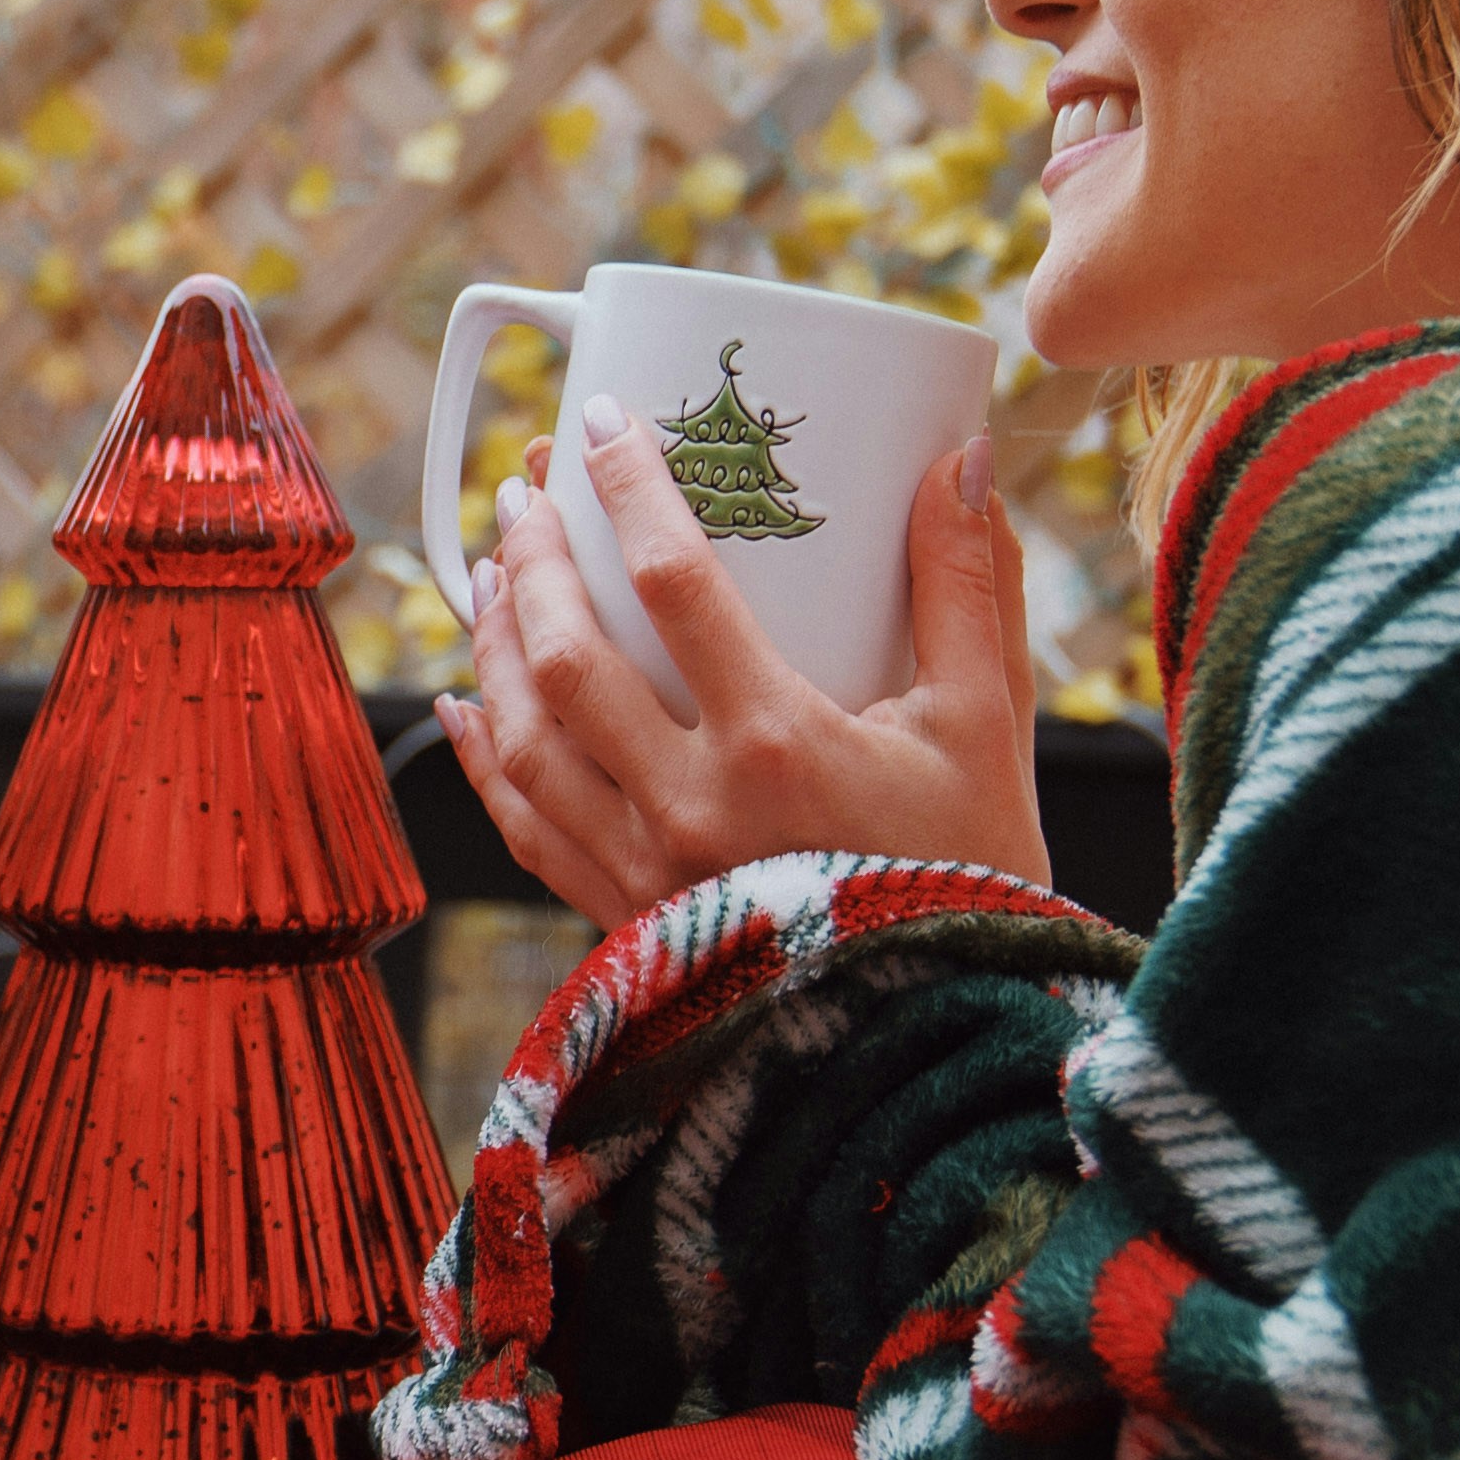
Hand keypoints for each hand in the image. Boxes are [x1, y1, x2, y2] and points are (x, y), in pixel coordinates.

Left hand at [443, 398, 1049, 931]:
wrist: (941, 1041)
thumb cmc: (974, 880)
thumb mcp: (990, 727)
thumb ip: (969, 586)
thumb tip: (962, 454)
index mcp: (779, 744)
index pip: (675, 583)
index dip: (629, 488)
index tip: (601, 417)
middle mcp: (691, 807)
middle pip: (568, 658)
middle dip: (534, 559)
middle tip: (525, 490)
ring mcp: (645, 872)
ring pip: (525, 741)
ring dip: (497, 646)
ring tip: (494, 574)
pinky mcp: (625, 922)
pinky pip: (525, 829)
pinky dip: (485, 760)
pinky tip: (470, 705)